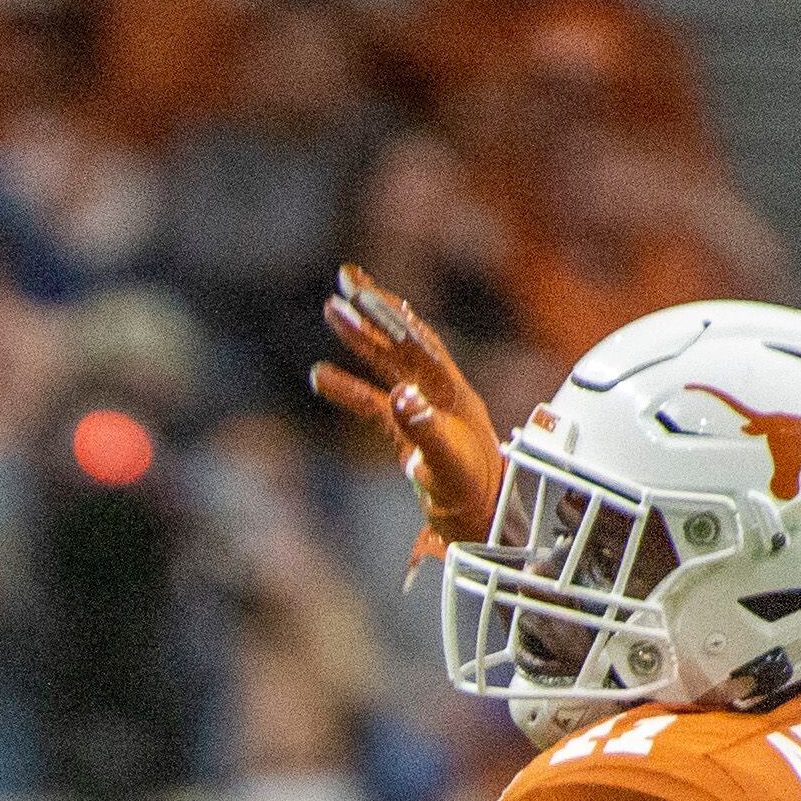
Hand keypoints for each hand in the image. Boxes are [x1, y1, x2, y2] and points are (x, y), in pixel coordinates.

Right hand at [311, 263, 504, 562]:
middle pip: (402, 341)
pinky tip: (319, 376)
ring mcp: (423, 408)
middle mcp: (438, 392)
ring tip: (331, 309)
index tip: (364, 293)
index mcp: (452, 393)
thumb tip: (400, 396)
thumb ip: (423, 430)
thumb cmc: (471, 495)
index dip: (390, 318)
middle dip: (374, 309)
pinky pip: (373, 401)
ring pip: (387, 363)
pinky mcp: (407, 429)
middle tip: (346, 277)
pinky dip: (349, 388)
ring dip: (360, 338)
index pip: (417, 344)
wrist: (482, 522)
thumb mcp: (448, 465)